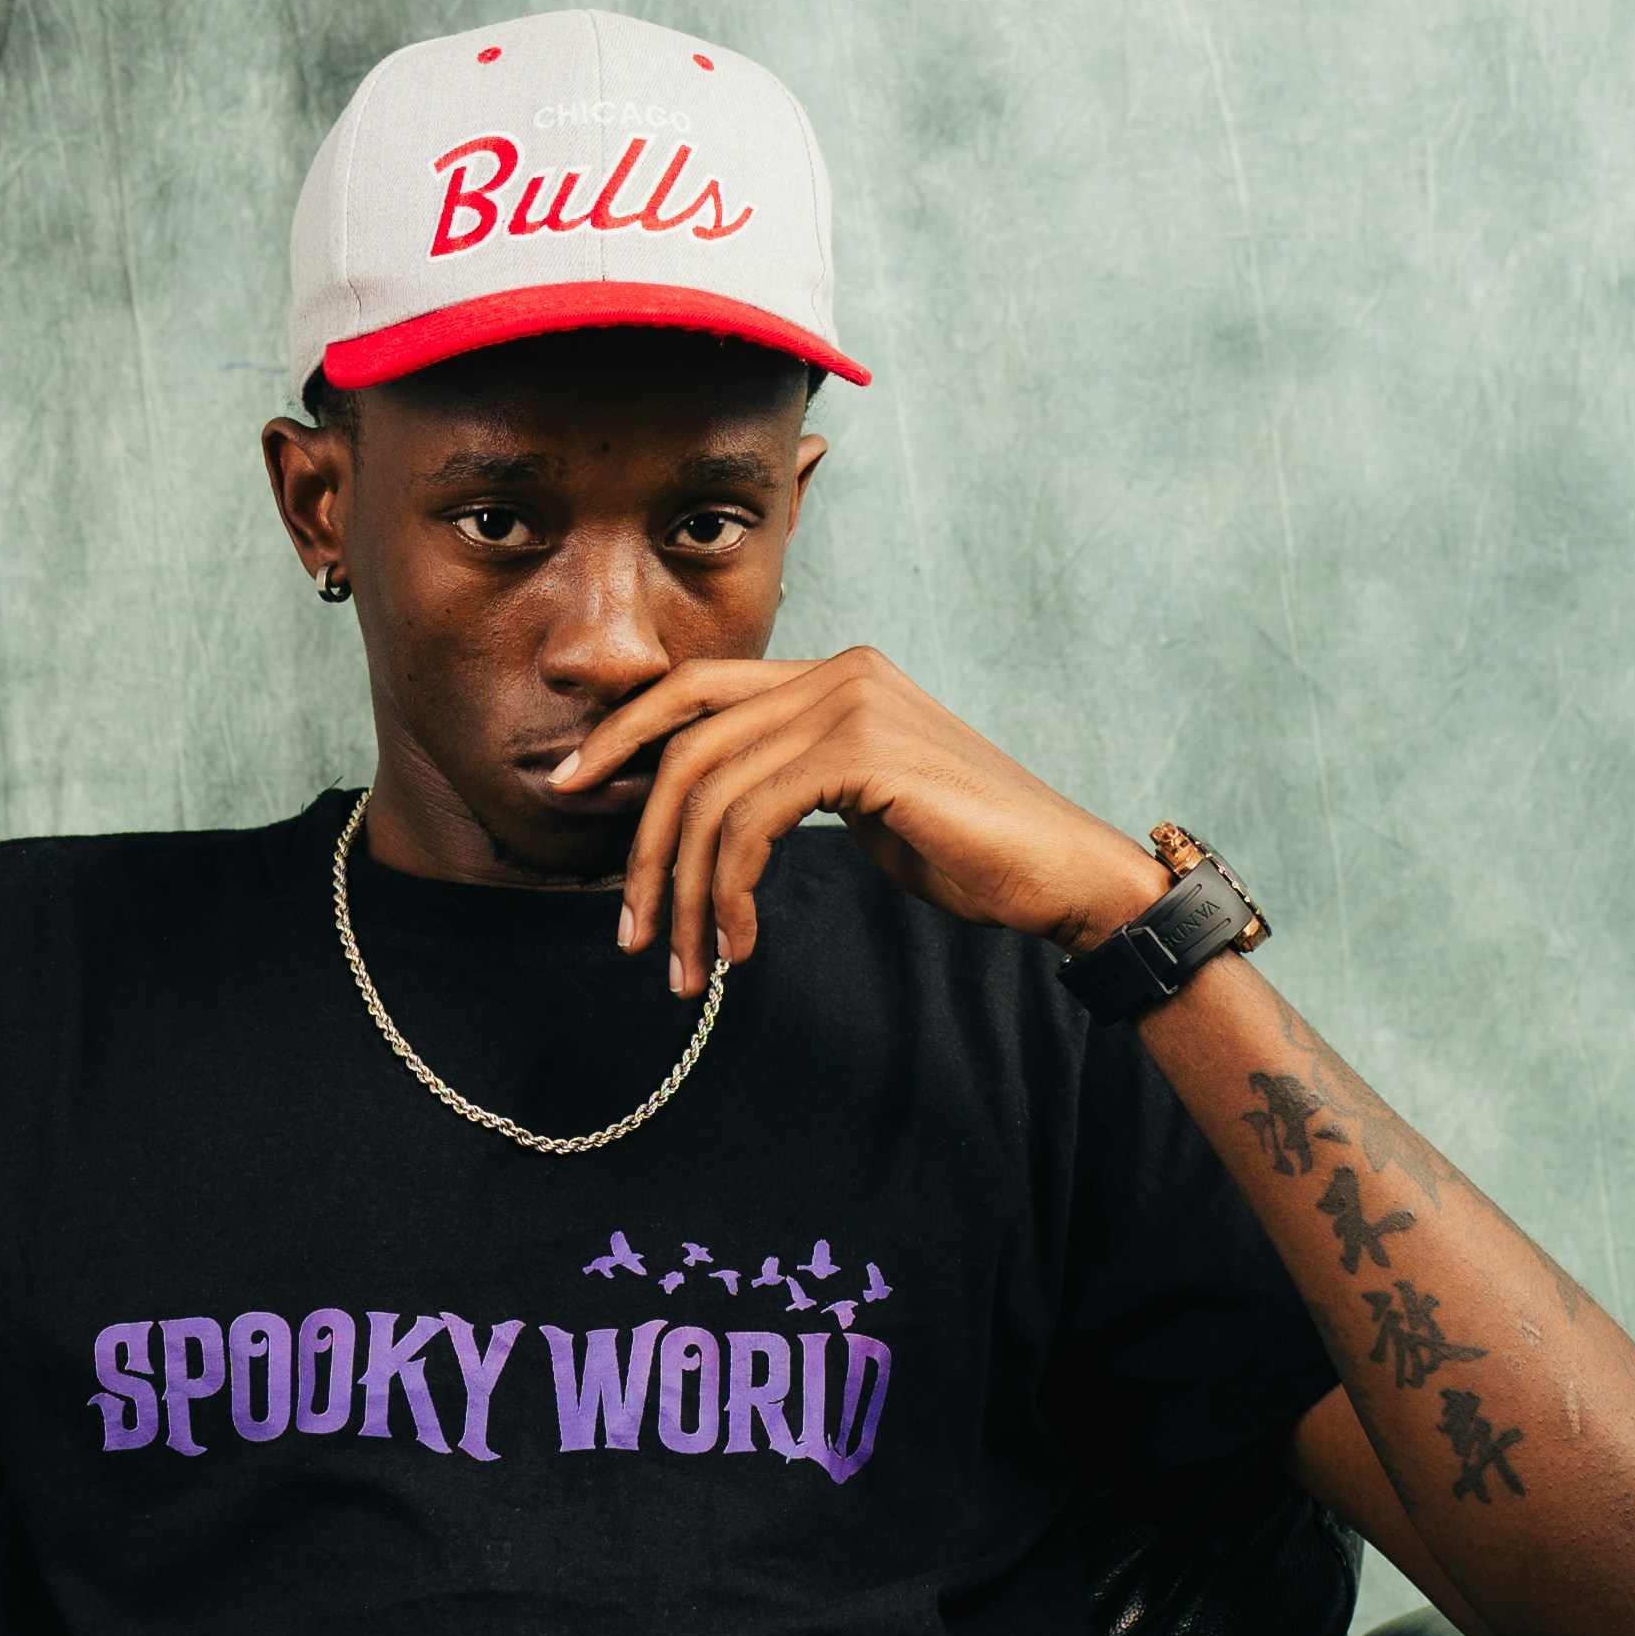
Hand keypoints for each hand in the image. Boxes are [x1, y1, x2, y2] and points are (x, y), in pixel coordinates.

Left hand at [550, 647, 1167, 995]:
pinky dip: (733, 890)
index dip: (624, 732)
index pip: (695, 687)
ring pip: (712, 792)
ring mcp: (852, 703)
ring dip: (688, 892)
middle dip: (644, 841)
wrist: (1063, 876)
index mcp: (831, 672)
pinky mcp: (865, 752)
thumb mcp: (859, 800)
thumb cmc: (964, 850)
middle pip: (687, 742)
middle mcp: (837, 670)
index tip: (571, 786)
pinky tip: (742, 943)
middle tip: (633, 929)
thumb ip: (787, 781)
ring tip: (689, 965)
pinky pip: (754, 821)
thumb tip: (700, 811)